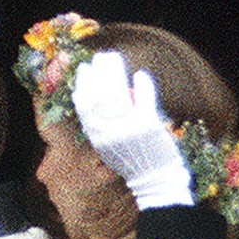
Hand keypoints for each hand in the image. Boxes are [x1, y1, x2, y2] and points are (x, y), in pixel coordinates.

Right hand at [71, 52, 193, 208]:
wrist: (155, 181)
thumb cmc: (132, 161)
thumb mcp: (108, 147)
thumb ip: (100, 126)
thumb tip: (95, 97)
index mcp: (97, 137)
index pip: (84, 105)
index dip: (82, 84)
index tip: (84, 69)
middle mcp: (109, 131)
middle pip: (99, 93)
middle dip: (97, 71)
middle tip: (99, 57)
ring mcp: (128, 127)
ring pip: (117, 91)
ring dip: (114, 70)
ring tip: (114, 58)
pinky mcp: (147, 125)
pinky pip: (143, 97)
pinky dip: (142, 84)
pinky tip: (140, 74)